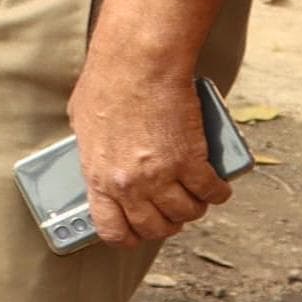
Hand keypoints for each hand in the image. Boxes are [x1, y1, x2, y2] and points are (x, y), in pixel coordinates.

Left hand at [72, 61, 233, 247]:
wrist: (138, 65)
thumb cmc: (107, 85)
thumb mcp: (84, 125)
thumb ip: (96, 152)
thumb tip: (104, 162)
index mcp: (98, 177)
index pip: (112, 229)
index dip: (129, 236)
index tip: (139, 232)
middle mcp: (129, 184)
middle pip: (155, 227)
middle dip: (168, 223)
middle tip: (173, 209)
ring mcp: (161, 176)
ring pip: (187, 213)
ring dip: (195, 207)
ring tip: (196, 195)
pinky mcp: (191, 161)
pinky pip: (211, 192)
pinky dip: (218, 191)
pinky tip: (217, 185)